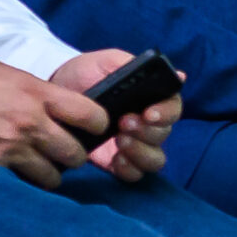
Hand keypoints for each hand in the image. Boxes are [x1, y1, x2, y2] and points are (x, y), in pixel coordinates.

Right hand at [0, 58, 102, 188]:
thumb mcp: (10, 75)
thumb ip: (38, 92)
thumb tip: (59, 107)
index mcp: (38, 94)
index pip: (90, 115)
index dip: (99, 125)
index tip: (96, 128)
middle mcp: (31, 122)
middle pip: (76, 153)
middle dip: (75, 155)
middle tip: (67, 152)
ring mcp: (13, 146)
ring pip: (53, 175)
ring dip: (52, 172)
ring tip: (43, 165)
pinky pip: (25, 181)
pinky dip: (27, 179)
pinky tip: (21, 171)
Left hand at [51, 49, 182, 181]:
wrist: (57, 91)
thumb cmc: (85, 73)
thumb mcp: (108, 62)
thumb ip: (136, 66)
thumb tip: (179, 75)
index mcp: (151, 98)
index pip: (173, 108)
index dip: (166, 113)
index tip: (149, 113)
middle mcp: (148, 124)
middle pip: (164, 134)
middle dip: (147, 131)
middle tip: (124, 123)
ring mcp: (135, 145)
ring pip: (155, 159)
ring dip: (141, 152)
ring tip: (120, 141)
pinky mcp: (117, 162)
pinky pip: (135, 174)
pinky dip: (130, 169)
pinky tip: (116, 160)